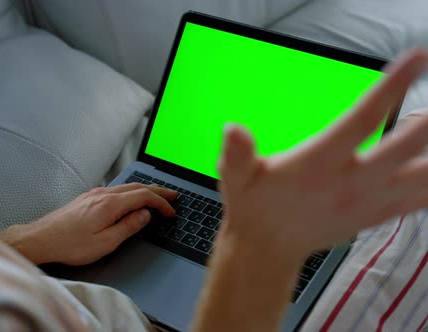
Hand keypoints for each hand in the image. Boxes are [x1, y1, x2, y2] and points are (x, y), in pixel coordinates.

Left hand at [0, 184, 176, 265]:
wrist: (41, 239)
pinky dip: (130, 193)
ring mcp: (93, 194)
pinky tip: (131, 199)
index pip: (144, 196)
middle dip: (158, 190)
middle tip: (173, 196)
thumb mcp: (105, 242)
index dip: (161, 203)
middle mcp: (102, 194)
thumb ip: (128, 227)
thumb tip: (144, 216)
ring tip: (157, 196)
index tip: (171, 211)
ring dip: (144, 190)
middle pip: (137, 186)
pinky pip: (115, 190)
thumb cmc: (70, 244)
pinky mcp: (87, 198)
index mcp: (110, 204)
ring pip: (126, 187)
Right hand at [191, 49, 427, 331]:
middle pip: (406, 148)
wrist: (267, 249)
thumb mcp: (235, 178)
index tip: (416, 60)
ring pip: (422, 177)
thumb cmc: (254, 207)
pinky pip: (420, 199)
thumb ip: (235, 154)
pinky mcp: (377, 215)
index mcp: (318, 165)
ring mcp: (368, 201)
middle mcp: (350, 183)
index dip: (392, 88)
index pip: (362, 120)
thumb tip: (233, 129)